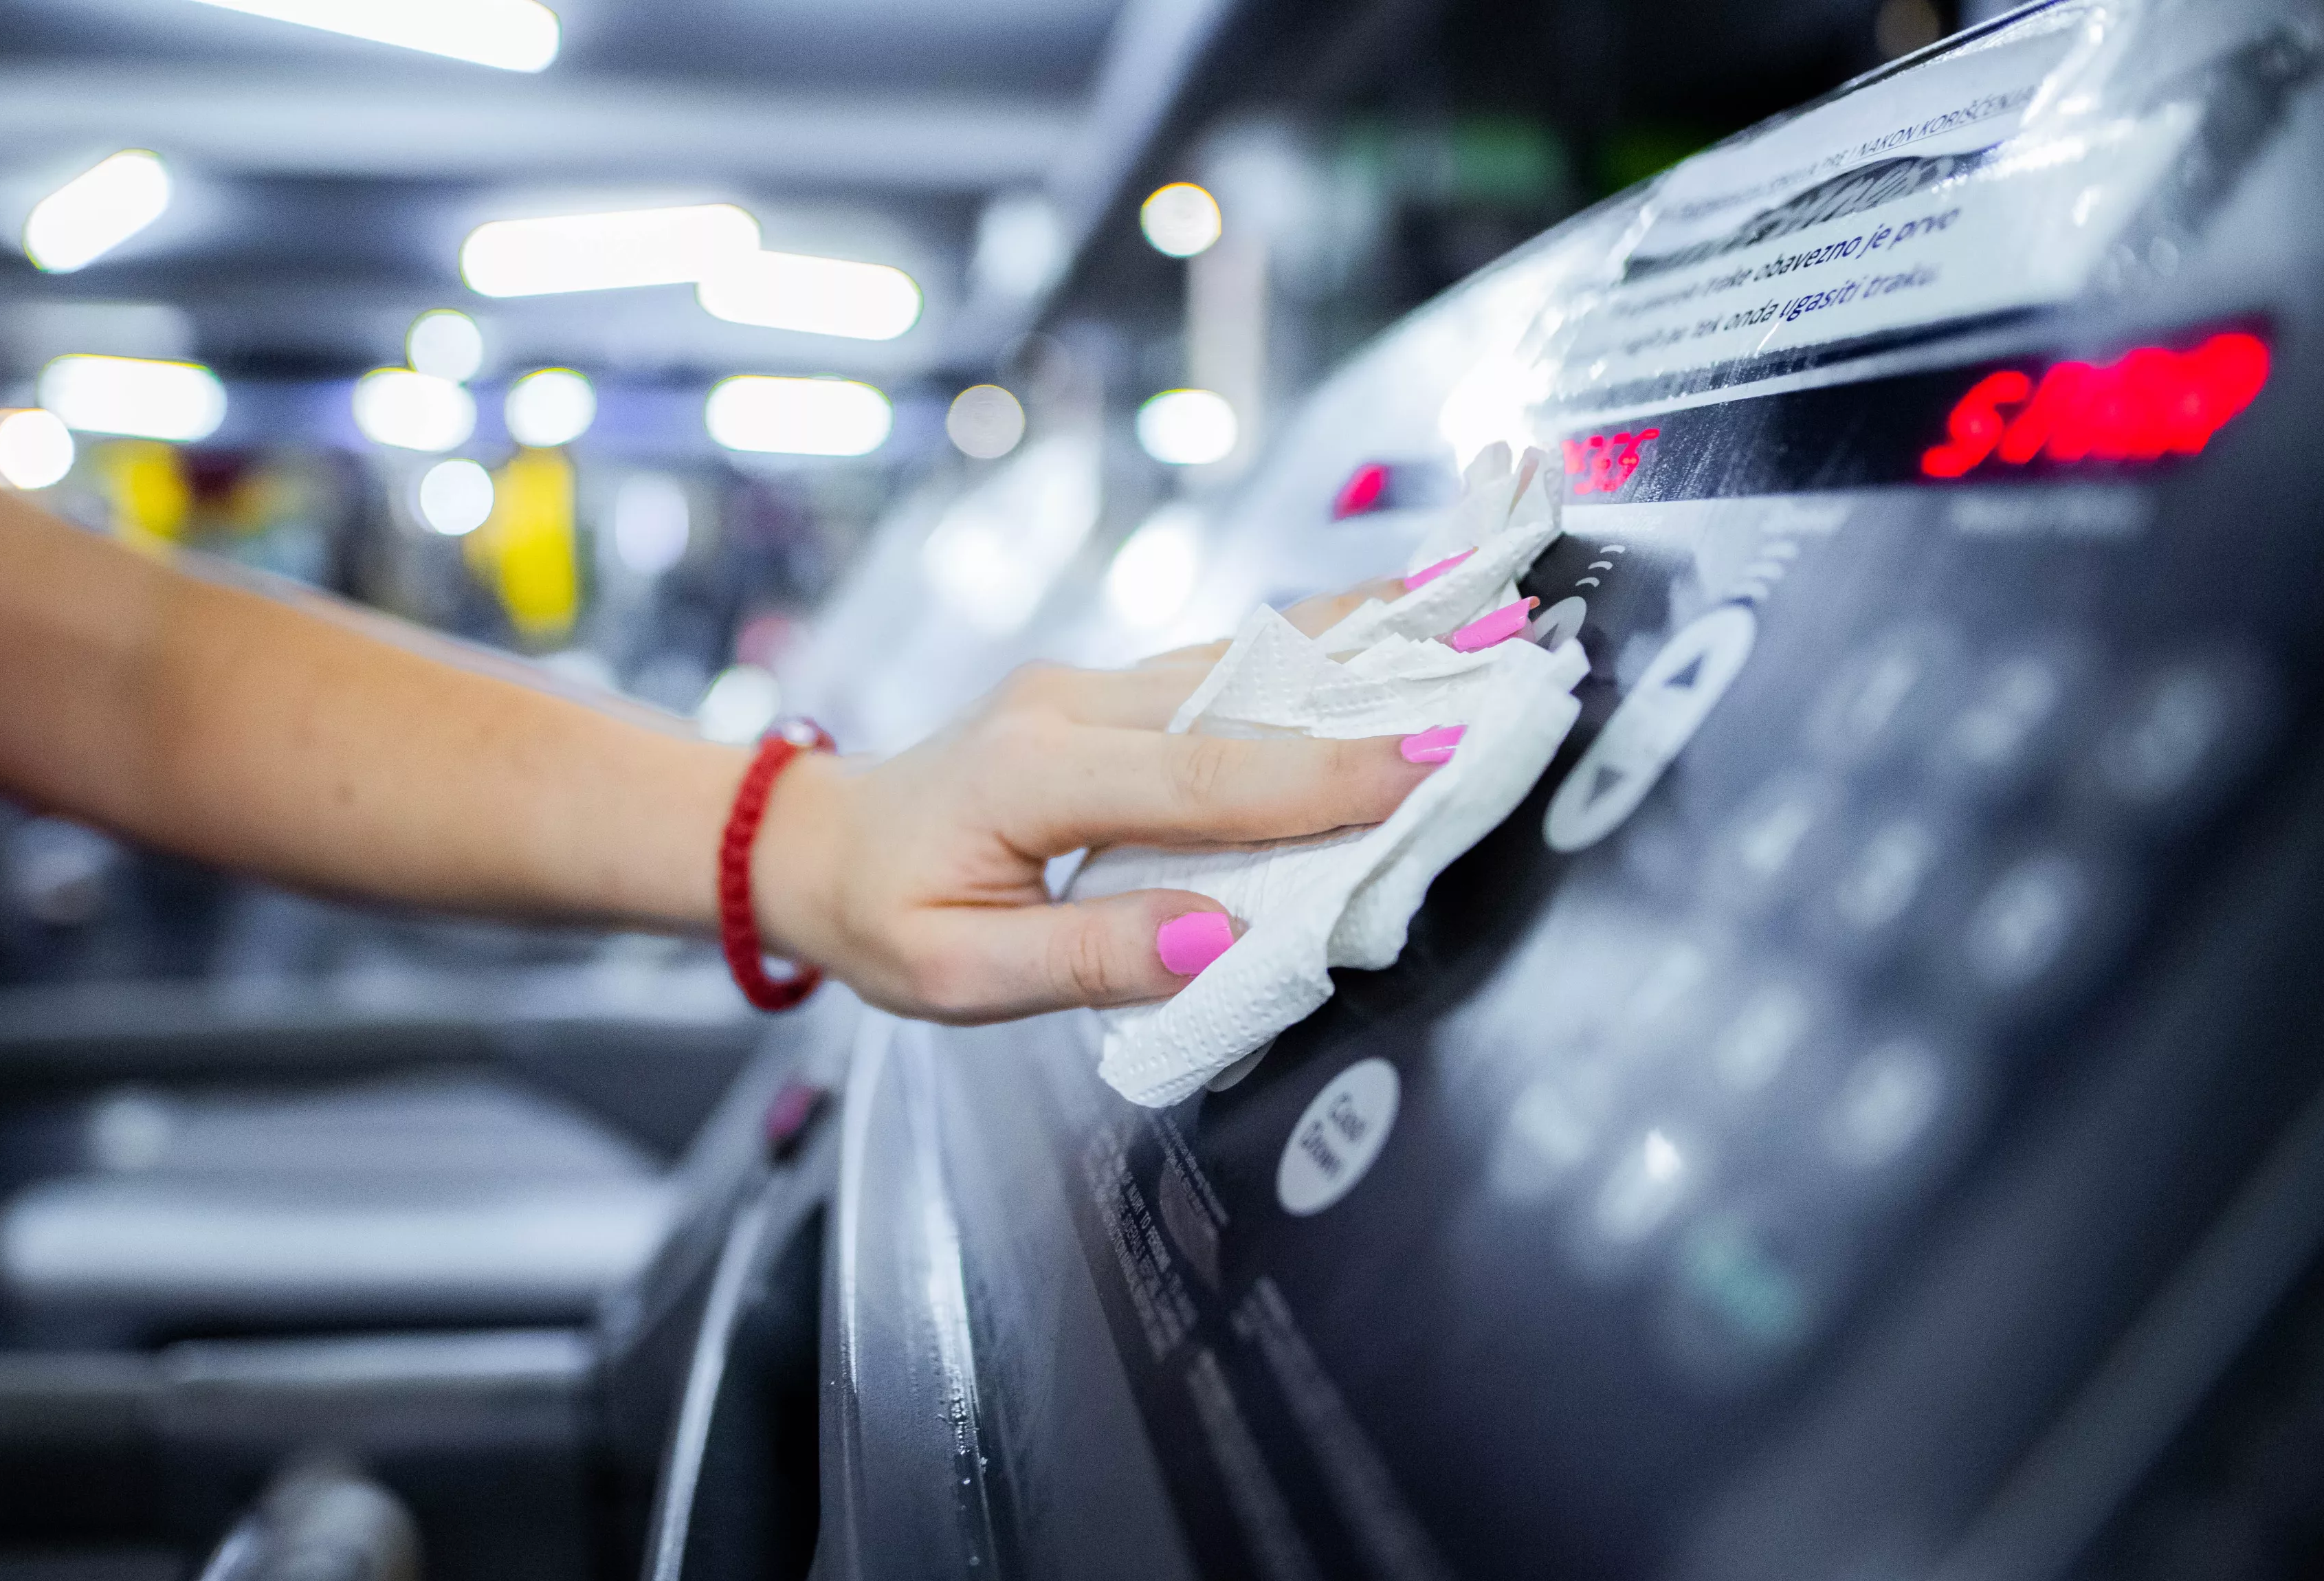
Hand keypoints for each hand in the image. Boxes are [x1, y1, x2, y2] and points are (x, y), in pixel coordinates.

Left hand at [753, 575, 1420, 1022]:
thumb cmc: (885, 916)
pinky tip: (1397, 621)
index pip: (1204, 780)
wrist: (817, 843)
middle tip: (1505, 652)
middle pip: (1249, 692)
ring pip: (1249, 658)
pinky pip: (1231, 666)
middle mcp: (1072, 705)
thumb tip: (1223, 941)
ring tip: (1481, 609)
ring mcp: (1094, 685)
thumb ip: (1091, 957)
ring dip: (1365, 641)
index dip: (1323, 777)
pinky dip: (1320, 651)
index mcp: (1034, 776)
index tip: (1430, 764)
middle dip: (1381, 680)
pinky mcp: (1116, 691)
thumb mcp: (957, 974)